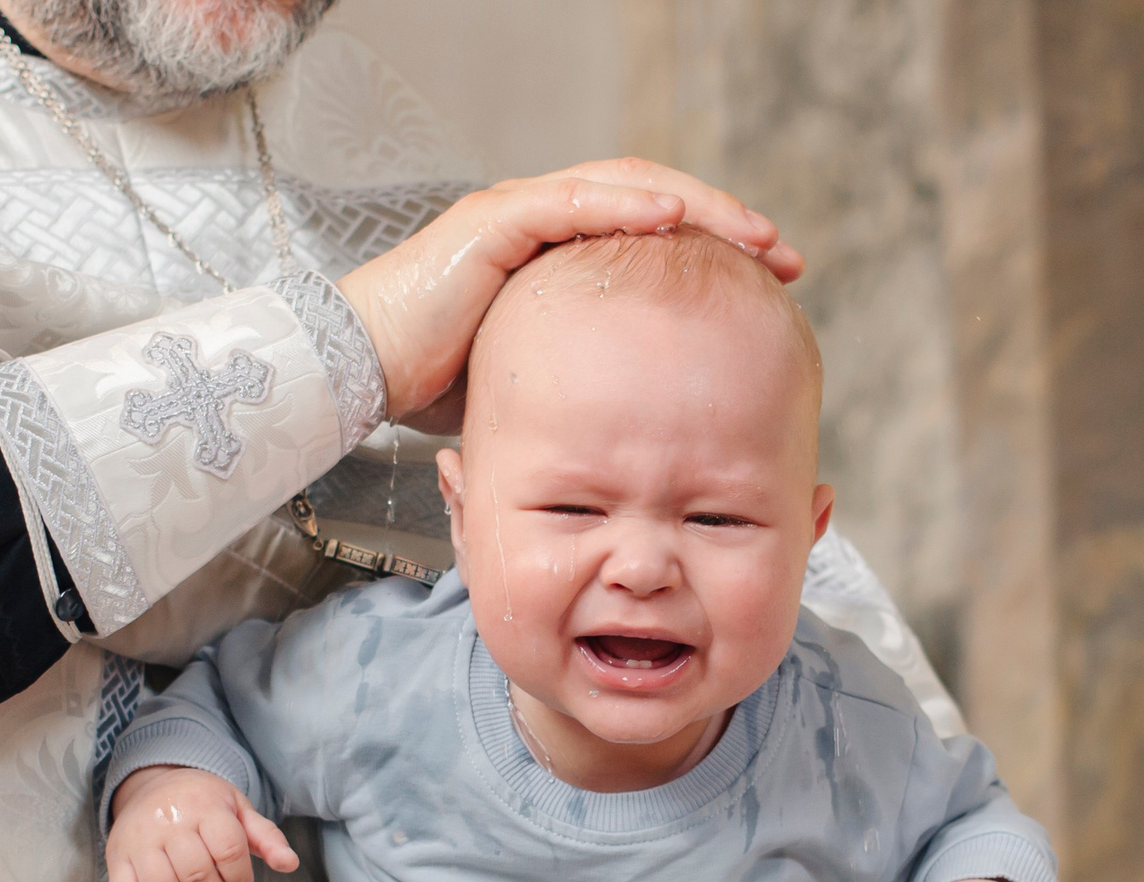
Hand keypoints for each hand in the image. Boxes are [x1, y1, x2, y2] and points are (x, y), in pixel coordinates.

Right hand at [105, 764, 296, 881]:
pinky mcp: (117, 860)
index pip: (228, 851)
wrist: (152, 783)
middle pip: (197, 874)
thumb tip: (289, 864)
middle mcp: (167, 822)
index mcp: (203, 806)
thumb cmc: (201, 801)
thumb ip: (265, 836)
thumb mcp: (238, 808)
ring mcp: (138, 842)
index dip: (241, 878)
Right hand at [335, 159, 804, 428]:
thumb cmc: (433, 390)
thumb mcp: (539, 387)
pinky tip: (676, 219)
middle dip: (725, 222)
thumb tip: (650, 432)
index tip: (772, 284)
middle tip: (784, 254)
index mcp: (558, 259)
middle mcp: (542, 224)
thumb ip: (590, 386)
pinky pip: (572, 202)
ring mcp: (517, 215)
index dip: (714, 249)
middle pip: (652, 200)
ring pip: (624, 187)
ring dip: (695, 206)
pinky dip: (626, 205)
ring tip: (752, 233)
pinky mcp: (493, 223)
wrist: (358, 376)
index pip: (650, 234)